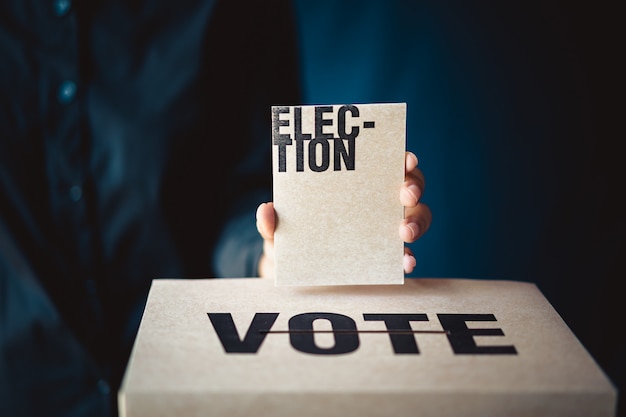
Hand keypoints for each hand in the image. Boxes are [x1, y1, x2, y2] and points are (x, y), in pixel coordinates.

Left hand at [256, 151, 431, 277]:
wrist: (297, 274)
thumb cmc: (293, 238)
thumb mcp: (279, 231)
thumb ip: (271, 224)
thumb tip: (266, 210)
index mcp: (356, 183)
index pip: (386, 161)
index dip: (402, 157)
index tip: (406, 159)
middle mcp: (378, 202)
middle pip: (410, 185)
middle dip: (413, 185)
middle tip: (405, 194)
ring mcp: (387, 230)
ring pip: (418, 217)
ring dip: (417, 222)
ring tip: (404, 233)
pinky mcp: (388, 258)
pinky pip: (407, 255)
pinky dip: (409, 258)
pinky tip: (406, 262)